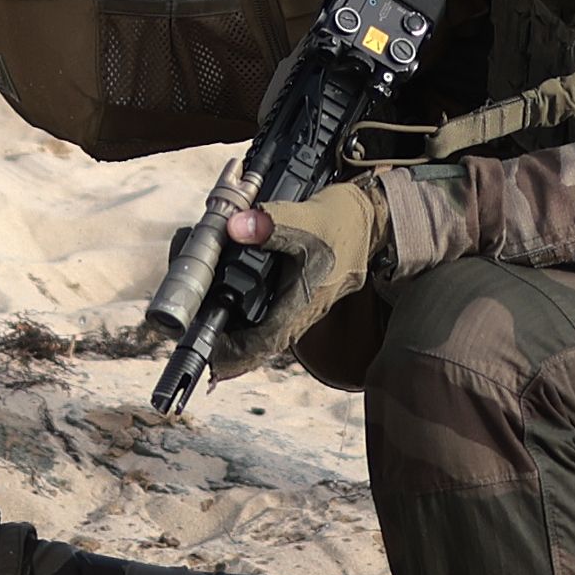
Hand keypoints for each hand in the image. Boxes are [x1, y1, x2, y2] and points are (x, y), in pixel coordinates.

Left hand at [209, 176, 391, 371]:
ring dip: (242, 341)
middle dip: (233, 352)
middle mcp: (305, 310)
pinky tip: (234, 318)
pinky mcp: (305, 297)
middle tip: (202, 351)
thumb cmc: (342, 220)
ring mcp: (306, 307)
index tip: (211, 358)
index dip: (237, 354)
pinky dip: (253, 325)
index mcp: (304, 299)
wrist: (372, 218)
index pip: (266, 342)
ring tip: (211, 342)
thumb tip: (234, 228)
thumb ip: (270, 223)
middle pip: (264, 345)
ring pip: (269, 334)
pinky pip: (276, 320)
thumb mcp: (305, 216)